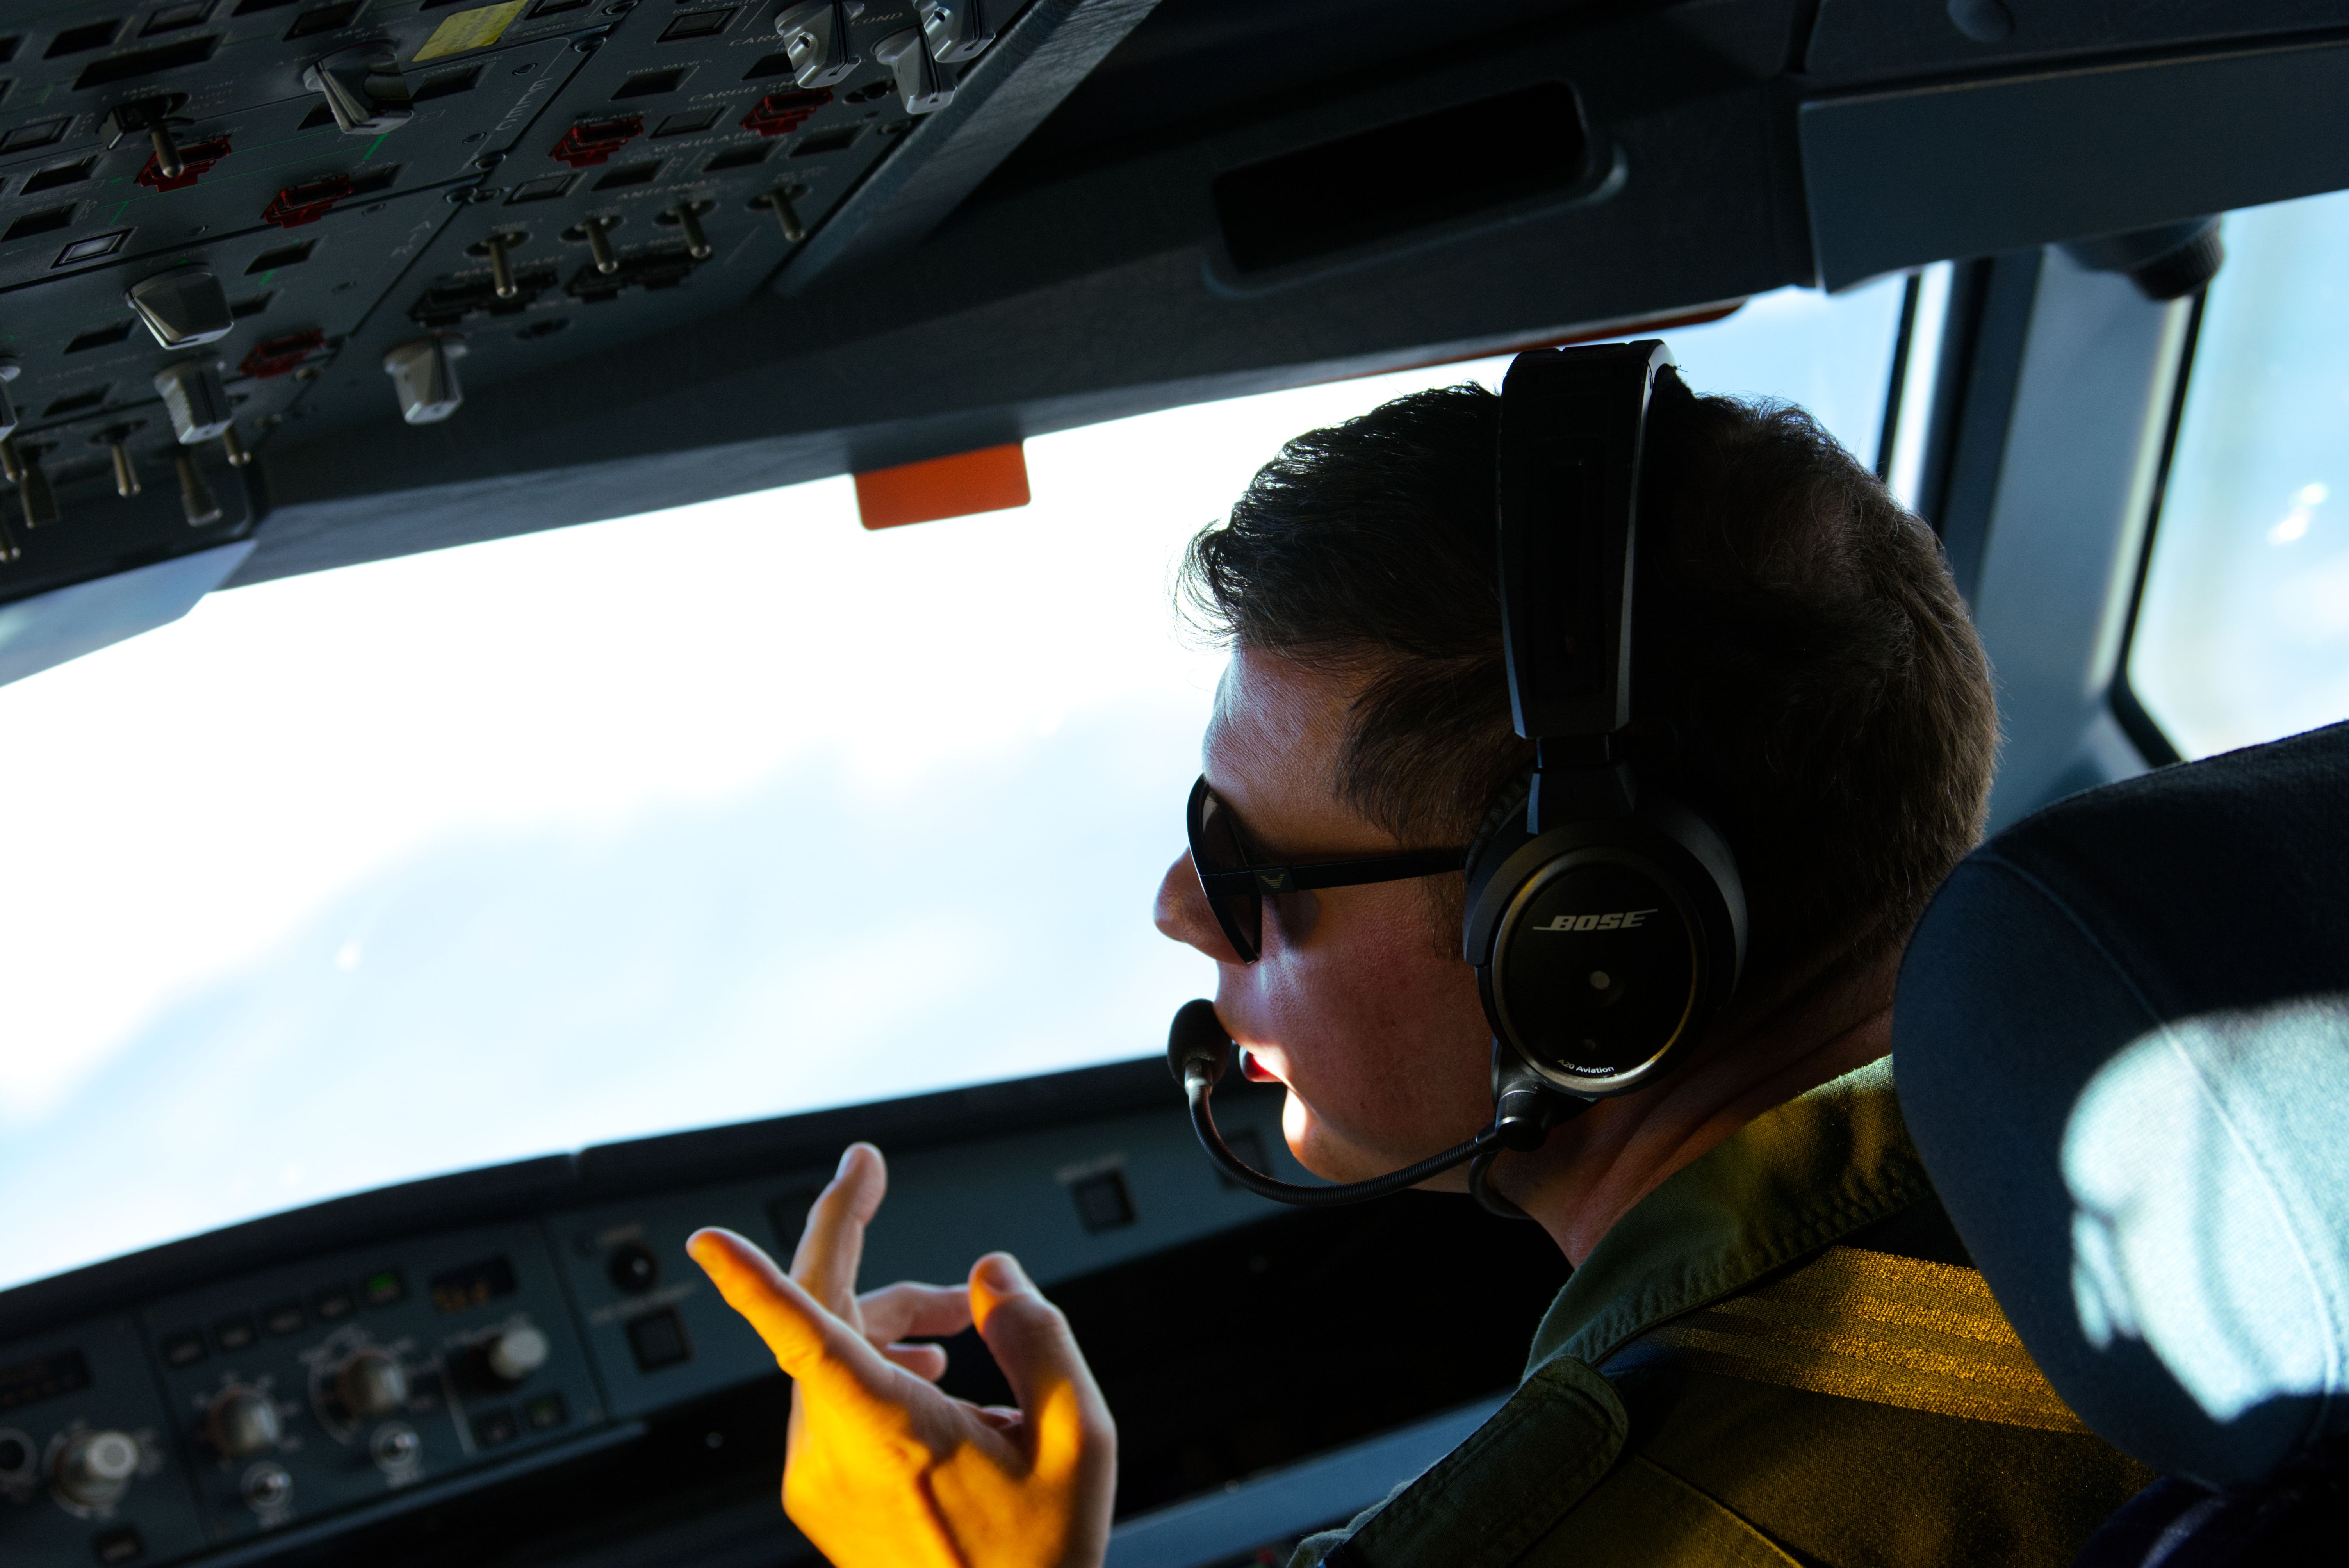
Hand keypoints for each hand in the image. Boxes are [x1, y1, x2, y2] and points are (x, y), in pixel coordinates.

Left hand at [689, 1143, 1116, 1567]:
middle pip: (824, 1314)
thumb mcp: (1079, 1439)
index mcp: (886, 1432)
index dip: (751, 1278)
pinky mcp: (819, 1499)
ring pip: (828, 1355)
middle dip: (872, 1257)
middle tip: (893, 1203)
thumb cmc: (1037, 1562)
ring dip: (890, 1320)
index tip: (706, 1238)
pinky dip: (878, 1369)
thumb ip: (1037, 1338)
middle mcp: (831, 1455)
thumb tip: (992, 1274)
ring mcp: (817, 1481)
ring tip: (967, 1334)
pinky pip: (831, 1401)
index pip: (801, 1331)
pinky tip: (940, 1388)